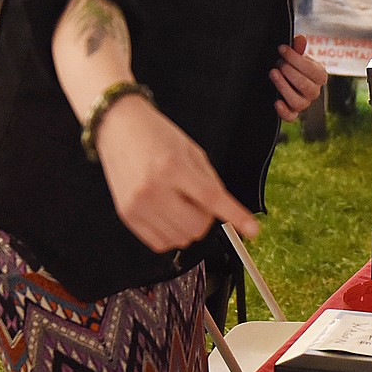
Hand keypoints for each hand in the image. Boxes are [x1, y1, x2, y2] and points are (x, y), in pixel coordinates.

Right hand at [94, 94, 258, 251]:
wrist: (117, 127)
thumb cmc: (155, 135)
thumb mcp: (192, 150)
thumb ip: (210, 181)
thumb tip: (225, 210)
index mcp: (174, 167)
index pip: (212, 199)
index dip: (236, 216)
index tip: (253, 229)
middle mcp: (154, 189)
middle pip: (197, 226)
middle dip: (207, 219)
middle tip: (199, 201)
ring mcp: (137, 205)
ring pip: (180, 239)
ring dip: (189, 227)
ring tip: (180, 204)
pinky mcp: (127, 216)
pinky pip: (159, 243)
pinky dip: (171, 234)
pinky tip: (168, 214)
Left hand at [271, 34, 327, 120]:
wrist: (285, 77)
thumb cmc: (293, 64)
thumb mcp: (296, 55)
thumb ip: (298, 48)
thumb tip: (301, 38)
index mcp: (319, 76)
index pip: (313, 70)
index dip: (296, 59)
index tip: (282, 49)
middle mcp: (314, 91)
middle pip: (306, 86)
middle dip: (290, 72)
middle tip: (278, 63)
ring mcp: (304, 103)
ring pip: (298, 102)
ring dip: (284, 87)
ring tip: (273, 74)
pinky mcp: (292, 112)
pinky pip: (291, 117)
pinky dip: (283, 111)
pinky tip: (276, 102)